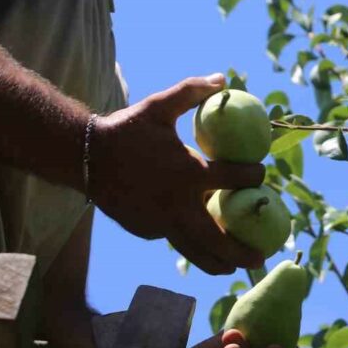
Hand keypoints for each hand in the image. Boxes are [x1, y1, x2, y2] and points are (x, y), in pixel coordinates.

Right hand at [87, 74, 265, 273]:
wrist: (84, 156)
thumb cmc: (126, 129)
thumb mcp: (160, 105)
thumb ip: (192, 91)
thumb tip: (223, 78)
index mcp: (187, 172)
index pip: (232, 179)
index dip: (253, 177)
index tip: (263, 176)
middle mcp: (177, 203)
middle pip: (217, 236)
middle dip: (241, 250)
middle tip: (262, 258)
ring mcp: (160, 221)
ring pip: (194, 249)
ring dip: (217, 262)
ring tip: (235, 269)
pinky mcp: (146, 229)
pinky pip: (173, 238)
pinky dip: (190, 245)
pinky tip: (203, 247)